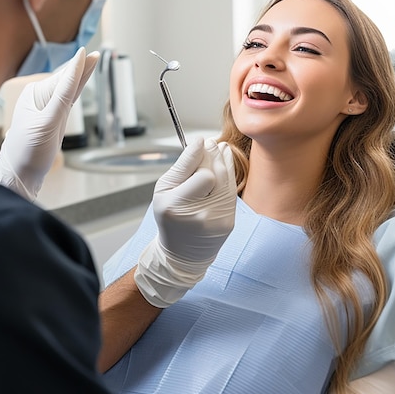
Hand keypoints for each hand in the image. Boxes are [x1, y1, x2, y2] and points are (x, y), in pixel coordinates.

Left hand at [0, 48, 98, 200]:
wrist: (20, 175)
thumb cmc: (28, 150)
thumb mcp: (48, 122)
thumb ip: (63, 95)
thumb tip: (74, 70)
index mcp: (36, 94)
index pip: (63, 77)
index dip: (78, 66)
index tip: (89, 52)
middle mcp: (42, 98)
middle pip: (67, 79)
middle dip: (82, 67)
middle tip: (97, 54)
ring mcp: (49, 109)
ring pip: (70, 88)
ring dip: (82, 75)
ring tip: (93, 61)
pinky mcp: (55, 120)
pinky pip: (68, 100)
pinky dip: (76, 89)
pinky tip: (81, 81)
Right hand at [135, 137, 236, 306]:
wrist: (182, 253)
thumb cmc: (170, 216)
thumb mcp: (164, 191)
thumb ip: (181, 168)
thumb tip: (200, 144)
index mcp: (173, 205)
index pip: (193, 171)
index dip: (198, 152)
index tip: (200, 140)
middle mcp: (195, 214)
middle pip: (212, 173)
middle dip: (211, 156)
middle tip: (209, 144)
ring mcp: (214, 219)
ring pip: (225, 180)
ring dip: (223, 161)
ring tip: (219, 149)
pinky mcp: (228, 222)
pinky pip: (231, 191)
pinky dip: (228, 175)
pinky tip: (224, 164)